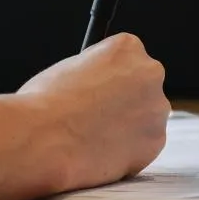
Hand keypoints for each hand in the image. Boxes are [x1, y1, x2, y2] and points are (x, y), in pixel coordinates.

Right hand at [19, 33, 169, 190]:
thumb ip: (97, 71)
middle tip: (99, 116)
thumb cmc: (45, 103)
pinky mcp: (155, 142)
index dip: (109, 76)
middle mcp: (150, 73)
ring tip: (93, 137)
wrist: (41, 139)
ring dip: (127, 126)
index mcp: (128, 47)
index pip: (128, 57)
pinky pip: (143, 146)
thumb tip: (102, 86)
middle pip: (143, 86)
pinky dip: (126, 151)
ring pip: (145, 118)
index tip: (99, 88)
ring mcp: (156, 109)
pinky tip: (100, 152)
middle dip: (125, 100)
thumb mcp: (71, 66)